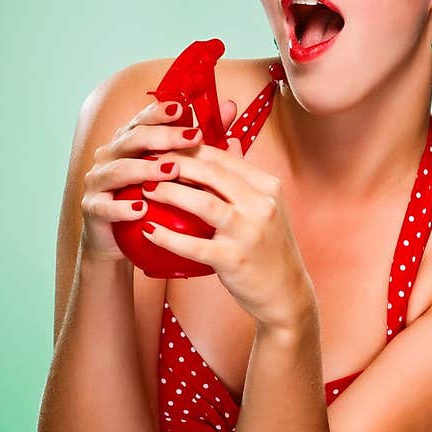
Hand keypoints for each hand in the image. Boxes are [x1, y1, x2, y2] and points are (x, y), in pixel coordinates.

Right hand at [80, 94, 239, 263]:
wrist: (119, 239)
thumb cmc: (152, 199)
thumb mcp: (178, 169)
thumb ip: (201, 140)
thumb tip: (231, 107)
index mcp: (128, 141)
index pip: (142, 120)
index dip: (161, 113)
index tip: (184, 109)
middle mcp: (109, 155)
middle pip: (133, 139)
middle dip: (163, 137)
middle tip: (193, 137)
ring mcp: (97, 181)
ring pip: (119, 170)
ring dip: (145, 169)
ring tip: (171, 171)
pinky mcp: (92, 208)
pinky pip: (104, 206)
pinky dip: (122, 208)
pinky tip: (141, 210)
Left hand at [138, 136, 313, 329]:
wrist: (284, 292)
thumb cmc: (268, 247)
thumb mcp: (265, 206)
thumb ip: (244, 176)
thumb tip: (229, 140)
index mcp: (267, 186)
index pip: (223, 157)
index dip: (189, 148)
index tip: (164, 146)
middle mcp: (261, 205)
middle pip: (211, 173)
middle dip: (175, 164)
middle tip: (147, 163)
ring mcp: (248, 232)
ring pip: (202, 203)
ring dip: (170, 192)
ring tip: (146, 189)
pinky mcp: (234, 259)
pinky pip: (194, 245)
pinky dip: (168, 236)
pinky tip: (149, 230)